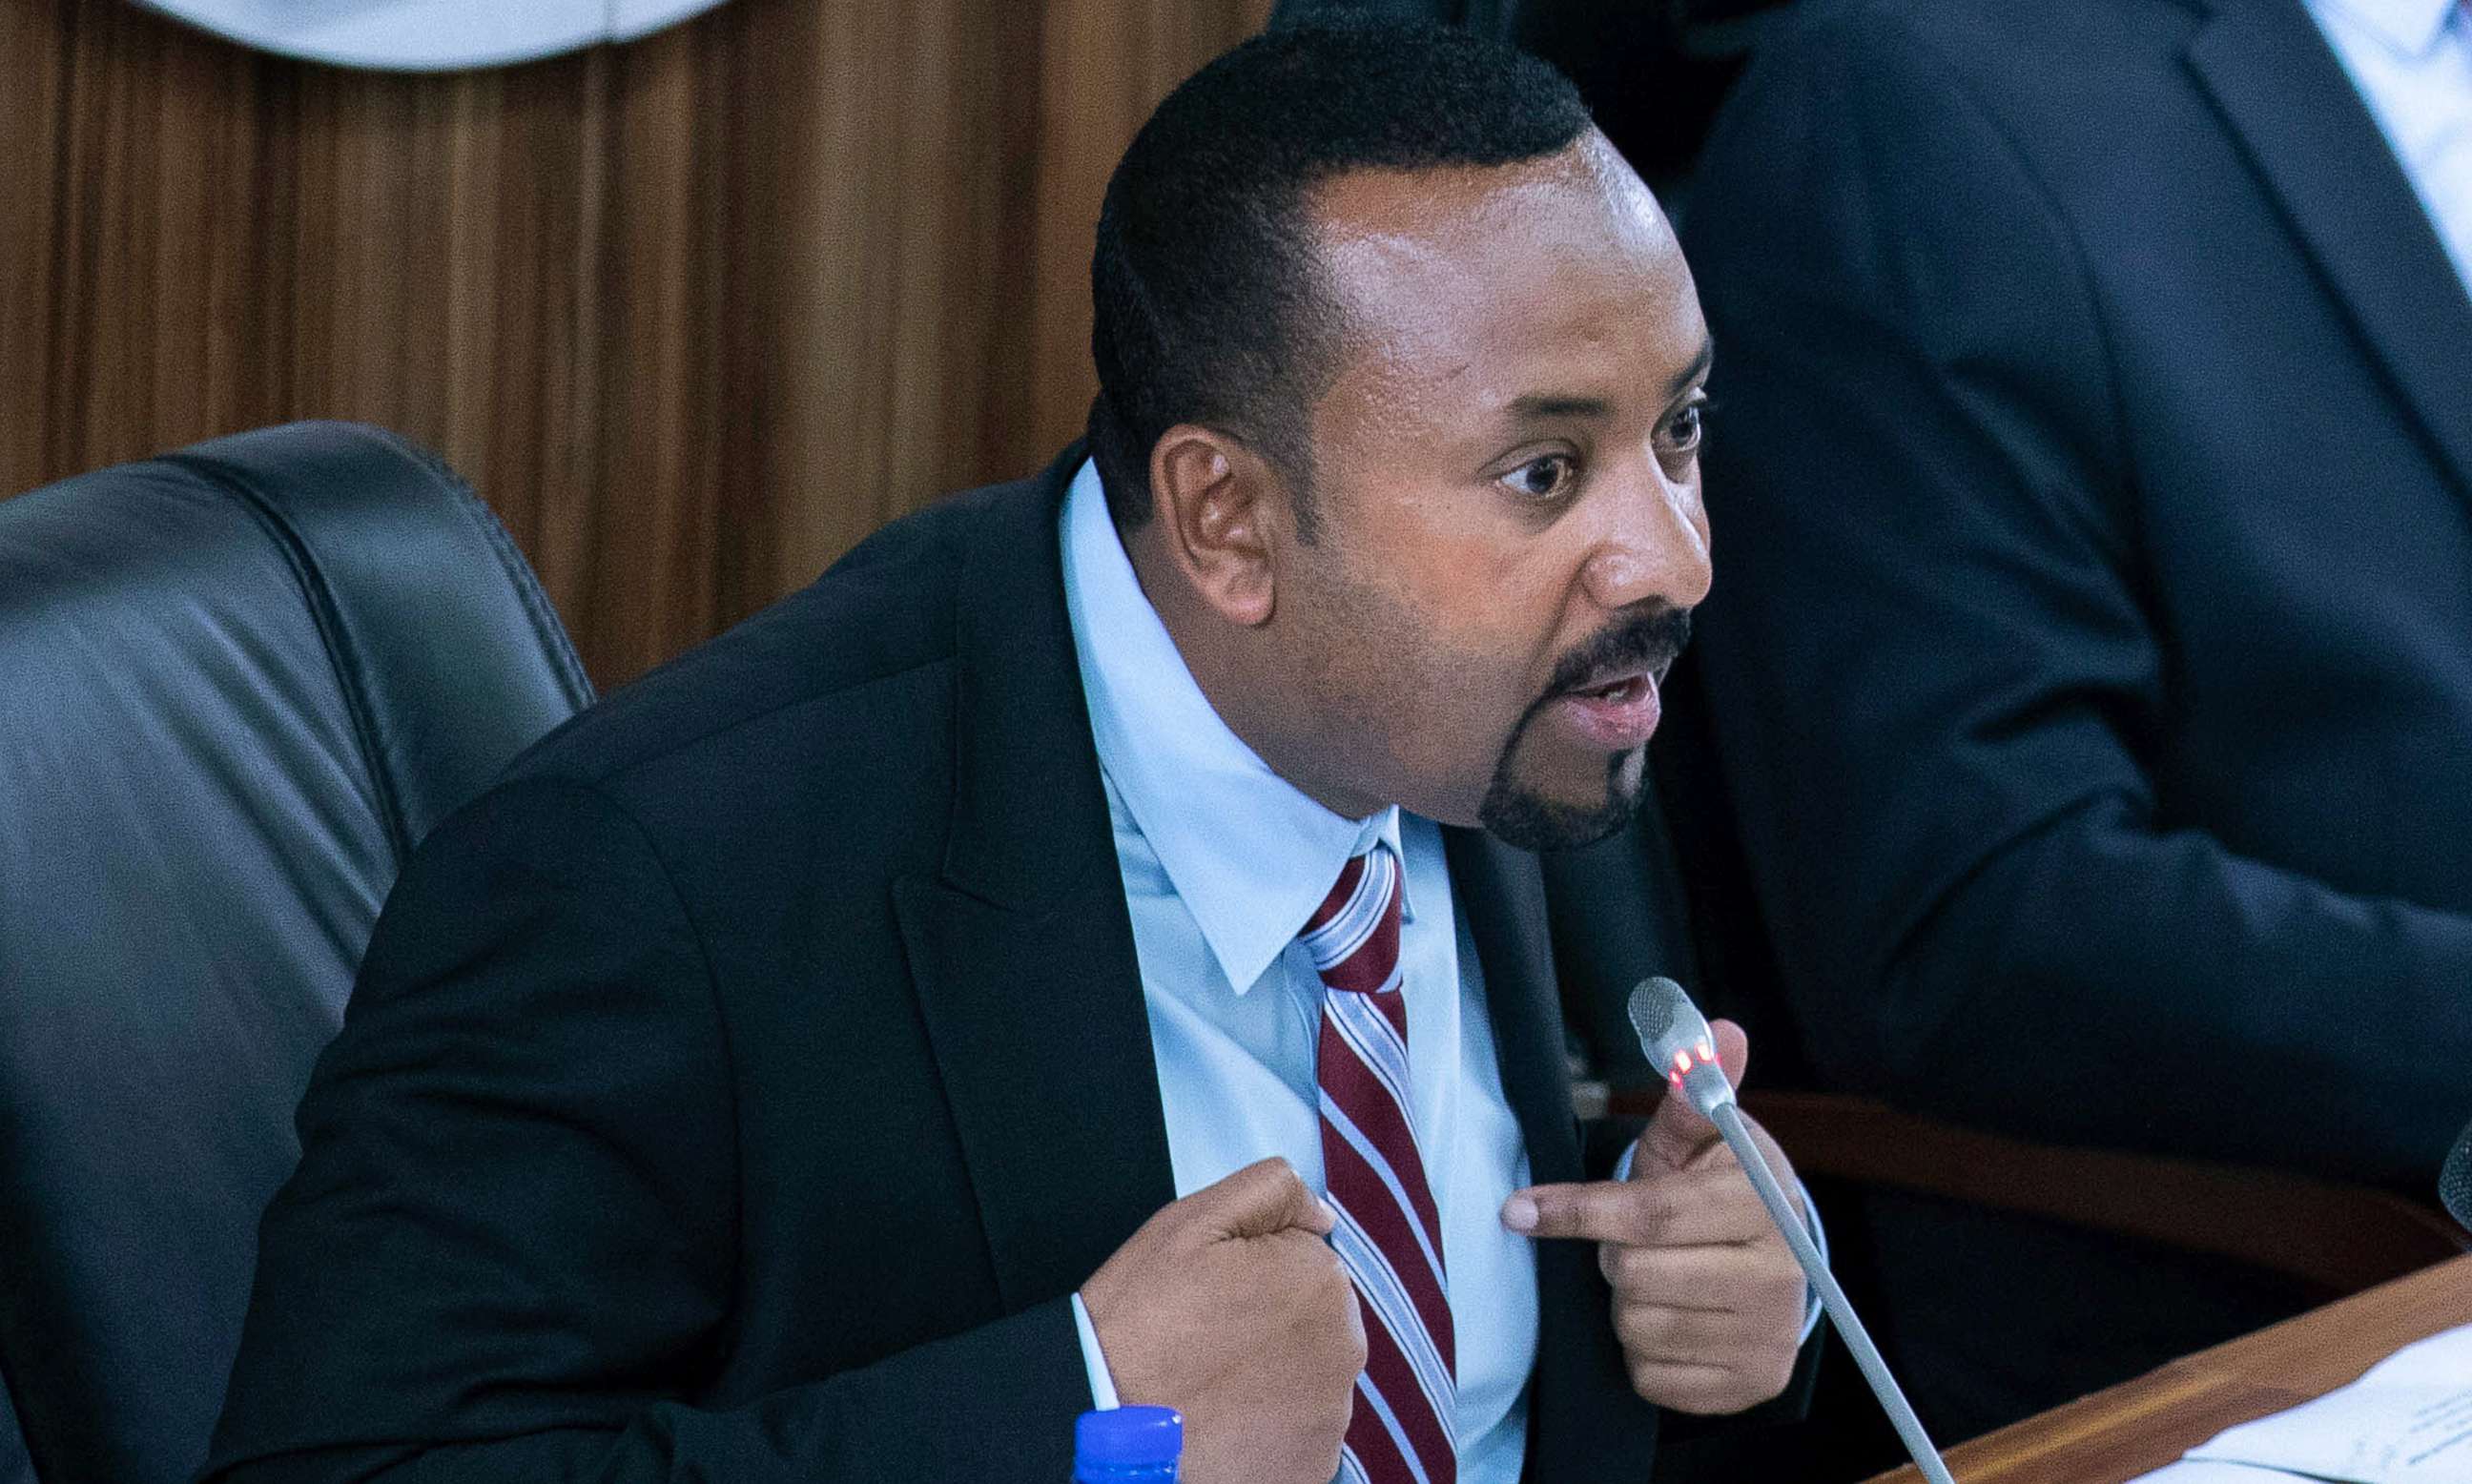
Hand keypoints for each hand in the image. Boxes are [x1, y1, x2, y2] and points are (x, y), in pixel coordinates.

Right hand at [1080, 1157, 1365, 1483]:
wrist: (1104, 1413)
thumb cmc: (1143, 1318)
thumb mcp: (1192, 1220)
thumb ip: (1271, 1191)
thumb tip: (1321, 1215)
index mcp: (1321, 1280)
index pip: (1308, 1263)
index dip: (1258, 1274)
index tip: (1217, 1296)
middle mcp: (1344, 1348)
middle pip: (1317, 1322)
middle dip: (1274, 1324)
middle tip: (1211, 1339)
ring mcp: (1332, 1413)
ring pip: (1311, 1377)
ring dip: (1274, 1375)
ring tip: (1214, 1384)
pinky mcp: (1314, 1464)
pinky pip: (1301, 1431)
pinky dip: (1271, 1426)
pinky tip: (1226, 1420)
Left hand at [1502, 1019, 1808, 1413]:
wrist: (1771, 1265)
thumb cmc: (1716, 1191)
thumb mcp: (1702, 1140)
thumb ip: (1694, 1090)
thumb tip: (1720, 1030)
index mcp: (1766, 1205)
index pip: (1653, 1215)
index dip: (1579, 1210)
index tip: (1520, 1209)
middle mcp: (1779, 1276)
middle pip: (1633, 1275)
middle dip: (1610, 1254)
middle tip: (1630, 1240)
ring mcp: (1768, 1338)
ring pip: (1637, 1327)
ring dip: (1626, 1303)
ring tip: (1657, 1276)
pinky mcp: (1749, 1387)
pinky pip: (1651, 1376)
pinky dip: (1643, 1352)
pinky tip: (1671, 1322)